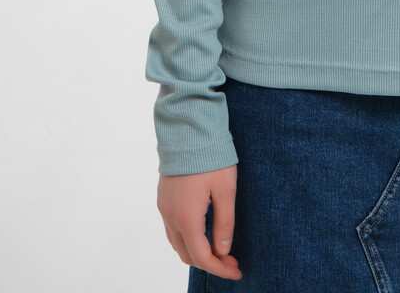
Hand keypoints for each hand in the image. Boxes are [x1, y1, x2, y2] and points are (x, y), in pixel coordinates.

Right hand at [157, 164, 241, 280]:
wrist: (188, 129)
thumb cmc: (210, 157)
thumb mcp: (226, 190)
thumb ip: (224, 223)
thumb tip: (223, 251)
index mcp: (187, 218)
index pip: (202, 257)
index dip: (220, 268)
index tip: (237, 271)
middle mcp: (170, 217)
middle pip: (187, 254)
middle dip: (210, 262)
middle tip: (231, 259)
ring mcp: (164, 208)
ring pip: (178, 243)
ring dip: (197, 250)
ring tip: (219, 247)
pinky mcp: (163, 198)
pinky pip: (172, 229)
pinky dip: (187, 237)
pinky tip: (204, 230)